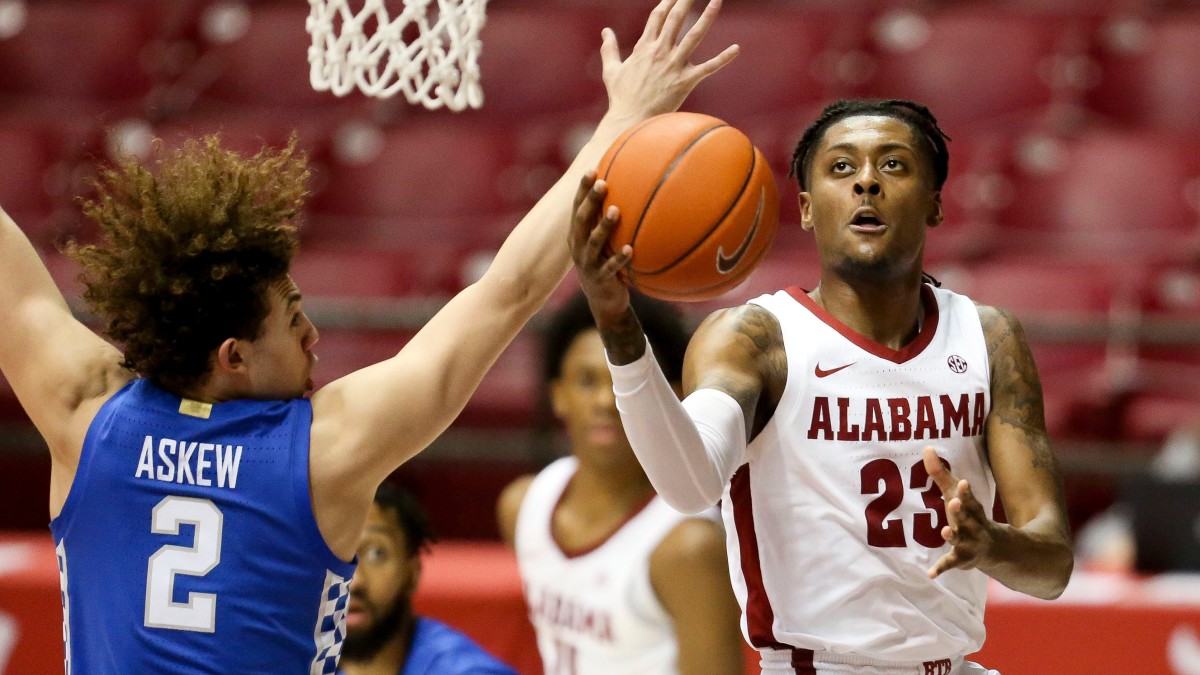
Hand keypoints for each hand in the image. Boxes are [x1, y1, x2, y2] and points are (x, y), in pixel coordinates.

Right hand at [568, 172, 629, 322]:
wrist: (604, 300)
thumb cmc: (607, 262)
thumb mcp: (604, 242)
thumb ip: (609, 220)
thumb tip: (631, 190)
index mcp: (577, 235)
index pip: (577, 208)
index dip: (582, 189)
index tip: (592, 170)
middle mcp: (578, 247)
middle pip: (582, 221)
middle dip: (591, 201)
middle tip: (603, 184)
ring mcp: (588, 264)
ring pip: (594, 243)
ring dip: (605, 226)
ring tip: (617, 210)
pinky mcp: (600, 280)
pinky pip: (610, 268)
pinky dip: (619, 259)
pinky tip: (631, 249)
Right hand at [599, 0, 739, 123]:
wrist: (630, 120)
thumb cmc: (621, 98)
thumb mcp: (611, 70)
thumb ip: (610, 49)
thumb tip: (606, 31)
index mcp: (644, 47)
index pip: (658, 16)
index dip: (668, 0)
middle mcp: (660, 51)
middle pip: (676, 18)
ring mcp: (673, 66)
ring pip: (694, 35)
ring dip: (707, 16)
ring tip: (717, 0)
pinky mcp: (685, 82)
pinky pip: (708, 68)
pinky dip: (723, 59)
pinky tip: (736, 48)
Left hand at [923, 446, 996, 578]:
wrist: (995, 548)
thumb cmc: (968, 515)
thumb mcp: (956, 495)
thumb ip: (940, 474)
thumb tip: (926, 448)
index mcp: (971, 508)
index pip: (969, 498)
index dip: (965, 491)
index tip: (962, 482)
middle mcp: (972, 524)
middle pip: (966, 516)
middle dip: (961, 509)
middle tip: (954, 501)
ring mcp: (968, 542)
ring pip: (960, 539)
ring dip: (953, 536)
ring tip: (944, 532)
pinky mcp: (961, 559)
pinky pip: (950, 563)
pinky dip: (941, 568)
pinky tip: (930, 574)